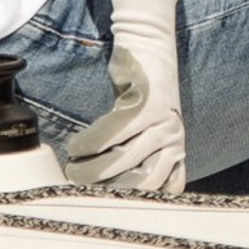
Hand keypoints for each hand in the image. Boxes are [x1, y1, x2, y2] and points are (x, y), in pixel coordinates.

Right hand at [63, 0, 186, 195]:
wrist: (149, 43)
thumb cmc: (143, 92)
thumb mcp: (153, 127)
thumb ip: (144, 158)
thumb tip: (113, 191)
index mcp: (177, 148)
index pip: (163, 191)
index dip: (133, 202)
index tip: (106, 206)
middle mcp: (174, 137)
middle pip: (141, 183)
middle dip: (107, 191)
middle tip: (82, 190)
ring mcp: (161, 121)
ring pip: (122, 162)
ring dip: (90, 172)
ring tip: (72, 170)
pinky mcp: (144, 103)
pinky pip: (111, 135)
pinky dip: (88, 146)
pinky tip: (75, 148)